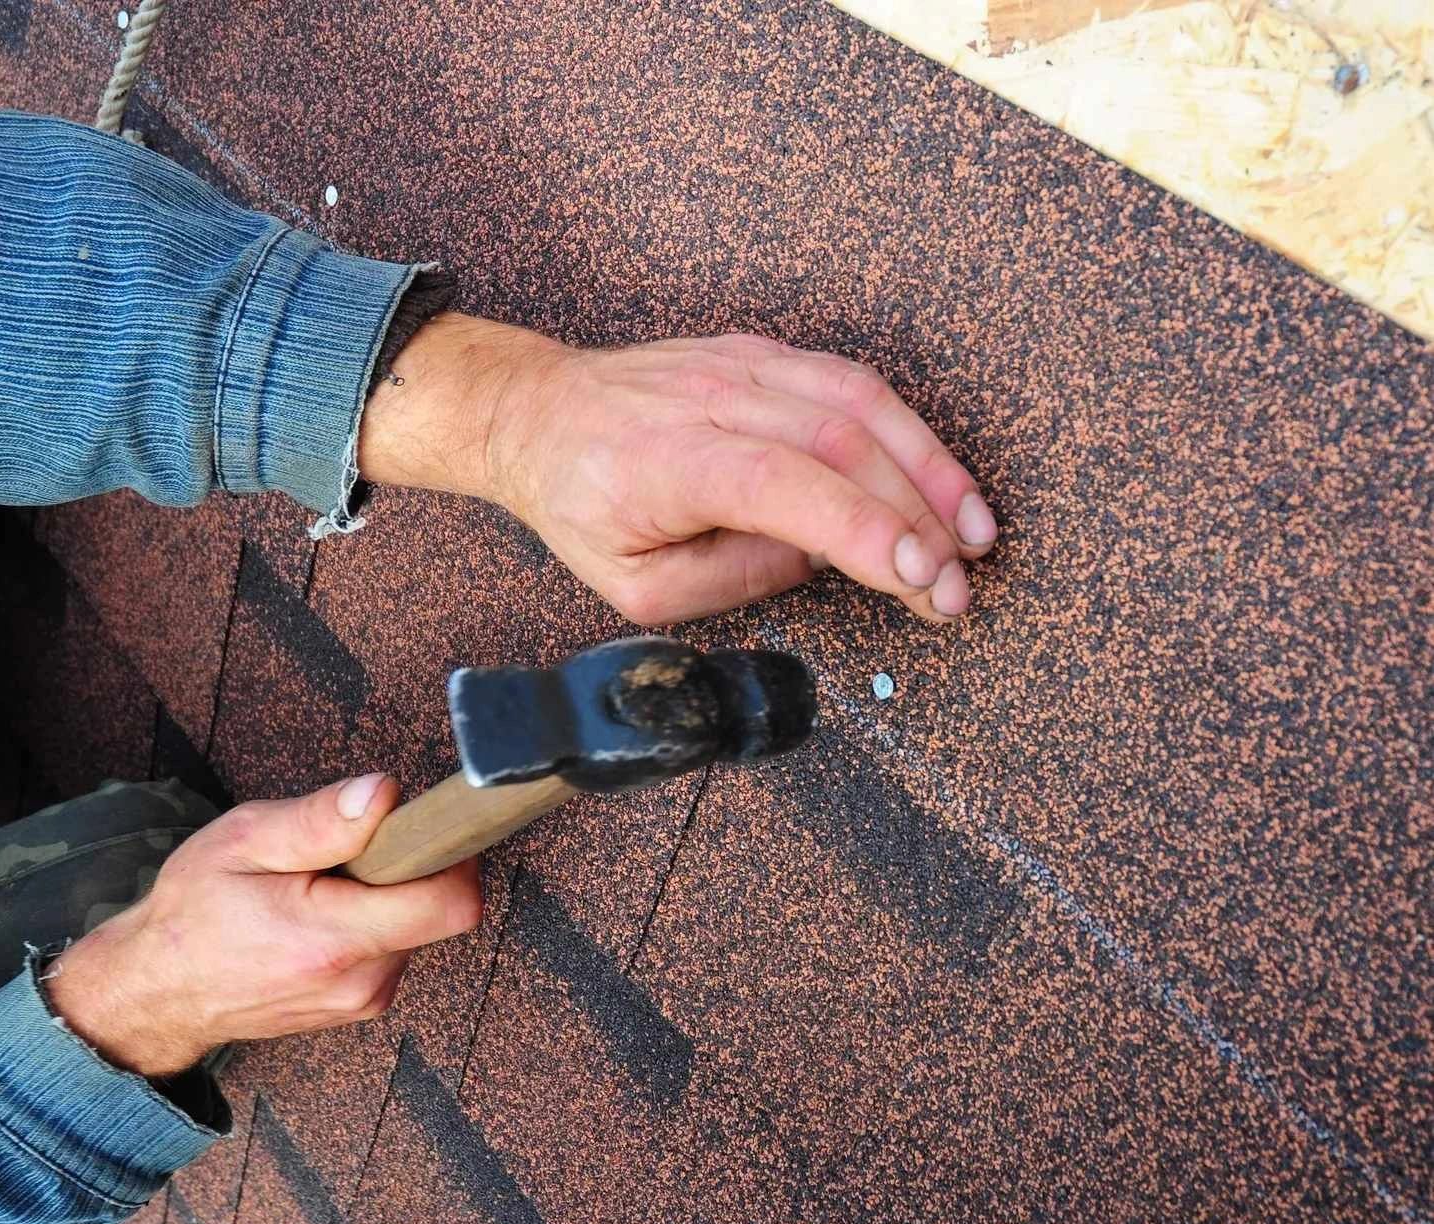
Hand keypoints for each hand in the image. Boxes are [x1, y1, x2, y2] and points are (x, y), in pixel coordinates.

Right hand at [44, 775, 481, 1075]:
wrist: (157, 991)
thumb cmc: (194, 910)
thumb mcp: (243, 842)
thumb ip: (319, 820)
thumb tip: (385, 793)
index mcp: (335, 940)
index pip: (451, 903)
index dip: (453, 852)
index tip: (422, 822)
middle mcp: (362, 981)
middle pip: (438, 906)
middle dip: (406, 865)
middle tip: (343, 851)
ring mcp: (365, 998)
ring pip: (418, 923)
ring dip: (385, 892)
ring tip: (319, 885)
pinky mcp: (363, 1001)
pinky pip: (395, 944)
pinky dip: (372, 918)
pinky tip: (320, 912)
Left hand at [359, 313, 996, 624]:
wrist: (534, 413)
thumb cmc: (580, 504)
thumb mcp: (635, 584)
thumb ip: (731, 578)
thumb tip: (820, 558)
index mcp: (672, 460)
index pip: (786, 486)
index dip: (864, 530)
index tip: (922, 578)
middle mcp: (713, 397)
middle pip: (840, 442)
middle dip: (918, 518)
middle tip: (959, 585)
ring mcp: (741, 363)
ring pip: (859, 403)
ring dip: (931, 469)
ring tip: (974, 533)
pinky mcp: (761, 352)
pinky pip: (849, 383)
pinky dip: (906, 431)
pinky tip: (938, 481)